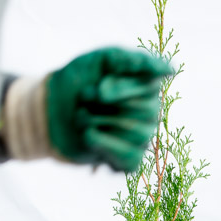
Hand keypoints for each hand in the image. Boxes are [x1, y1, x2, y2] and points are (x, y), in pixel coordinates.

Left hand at [2, 47, 172, 171]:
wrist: (50, 109)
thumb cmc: (79, 80)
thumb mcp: (103, 60)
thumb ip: (133, 61)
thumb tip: (171, 70)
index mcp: (147, 85)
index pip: (151, 88)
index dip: (123, 89)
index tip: (99, 88)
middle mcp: (150, 112)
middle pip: (146, 112)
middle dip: (108, 106)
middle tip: (86, 98)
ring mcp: (141, 138)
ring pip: (137, 135)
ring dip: (101, 123)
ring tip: (82, 116)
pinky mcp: (127, 160)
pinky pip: (131, 159)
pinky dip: (105, 147)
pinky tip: (88, 136)